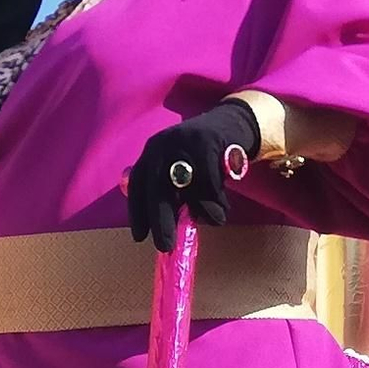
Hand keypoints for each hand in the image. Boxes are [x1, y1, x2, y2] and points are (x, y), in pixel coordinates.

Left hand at [128, 99, 259, 252]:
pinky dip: (217, 200)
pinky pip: (210, 183)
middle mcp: (162, 146)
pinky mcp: (206, 143)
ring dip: (202, 210)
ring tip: (214, 218)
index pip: (138, 186)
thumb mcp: (178, 166)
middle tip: (166, 245)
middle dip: (161, 220)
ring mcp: (183, 143)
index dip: (137, 213)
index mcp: (151, 153)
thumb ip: (168, 190)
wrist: (231, 122)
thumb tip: (162, 224)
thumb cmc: (202, 154)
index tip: (140, 237)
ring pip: (189, 189)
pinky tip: (223, 205)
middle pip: (157, 190)